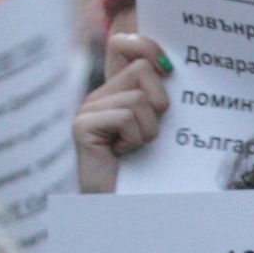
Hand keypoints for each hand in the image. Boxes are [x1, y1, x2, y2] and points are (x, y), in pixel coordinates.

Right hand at [77, 34, 173, 192]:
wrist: (132, 208)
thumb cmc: (155, 172)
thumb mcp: (165, 127)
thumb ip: (163, 95)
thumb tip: (171, 65)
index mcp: (118, 91)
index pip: (124, 44)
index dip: (145, 45)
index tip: (167, 68)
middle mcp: (100, 95)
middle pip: (142, 70)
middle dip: (160, 103)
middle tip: (150, 132)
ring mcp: (89, 110)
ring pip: (138, 98)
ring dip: (150, 129)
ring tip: (136, 147)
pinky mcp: (83, 126)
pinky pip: (125, 117)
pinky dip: (135, 139)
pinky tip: (122, 154)